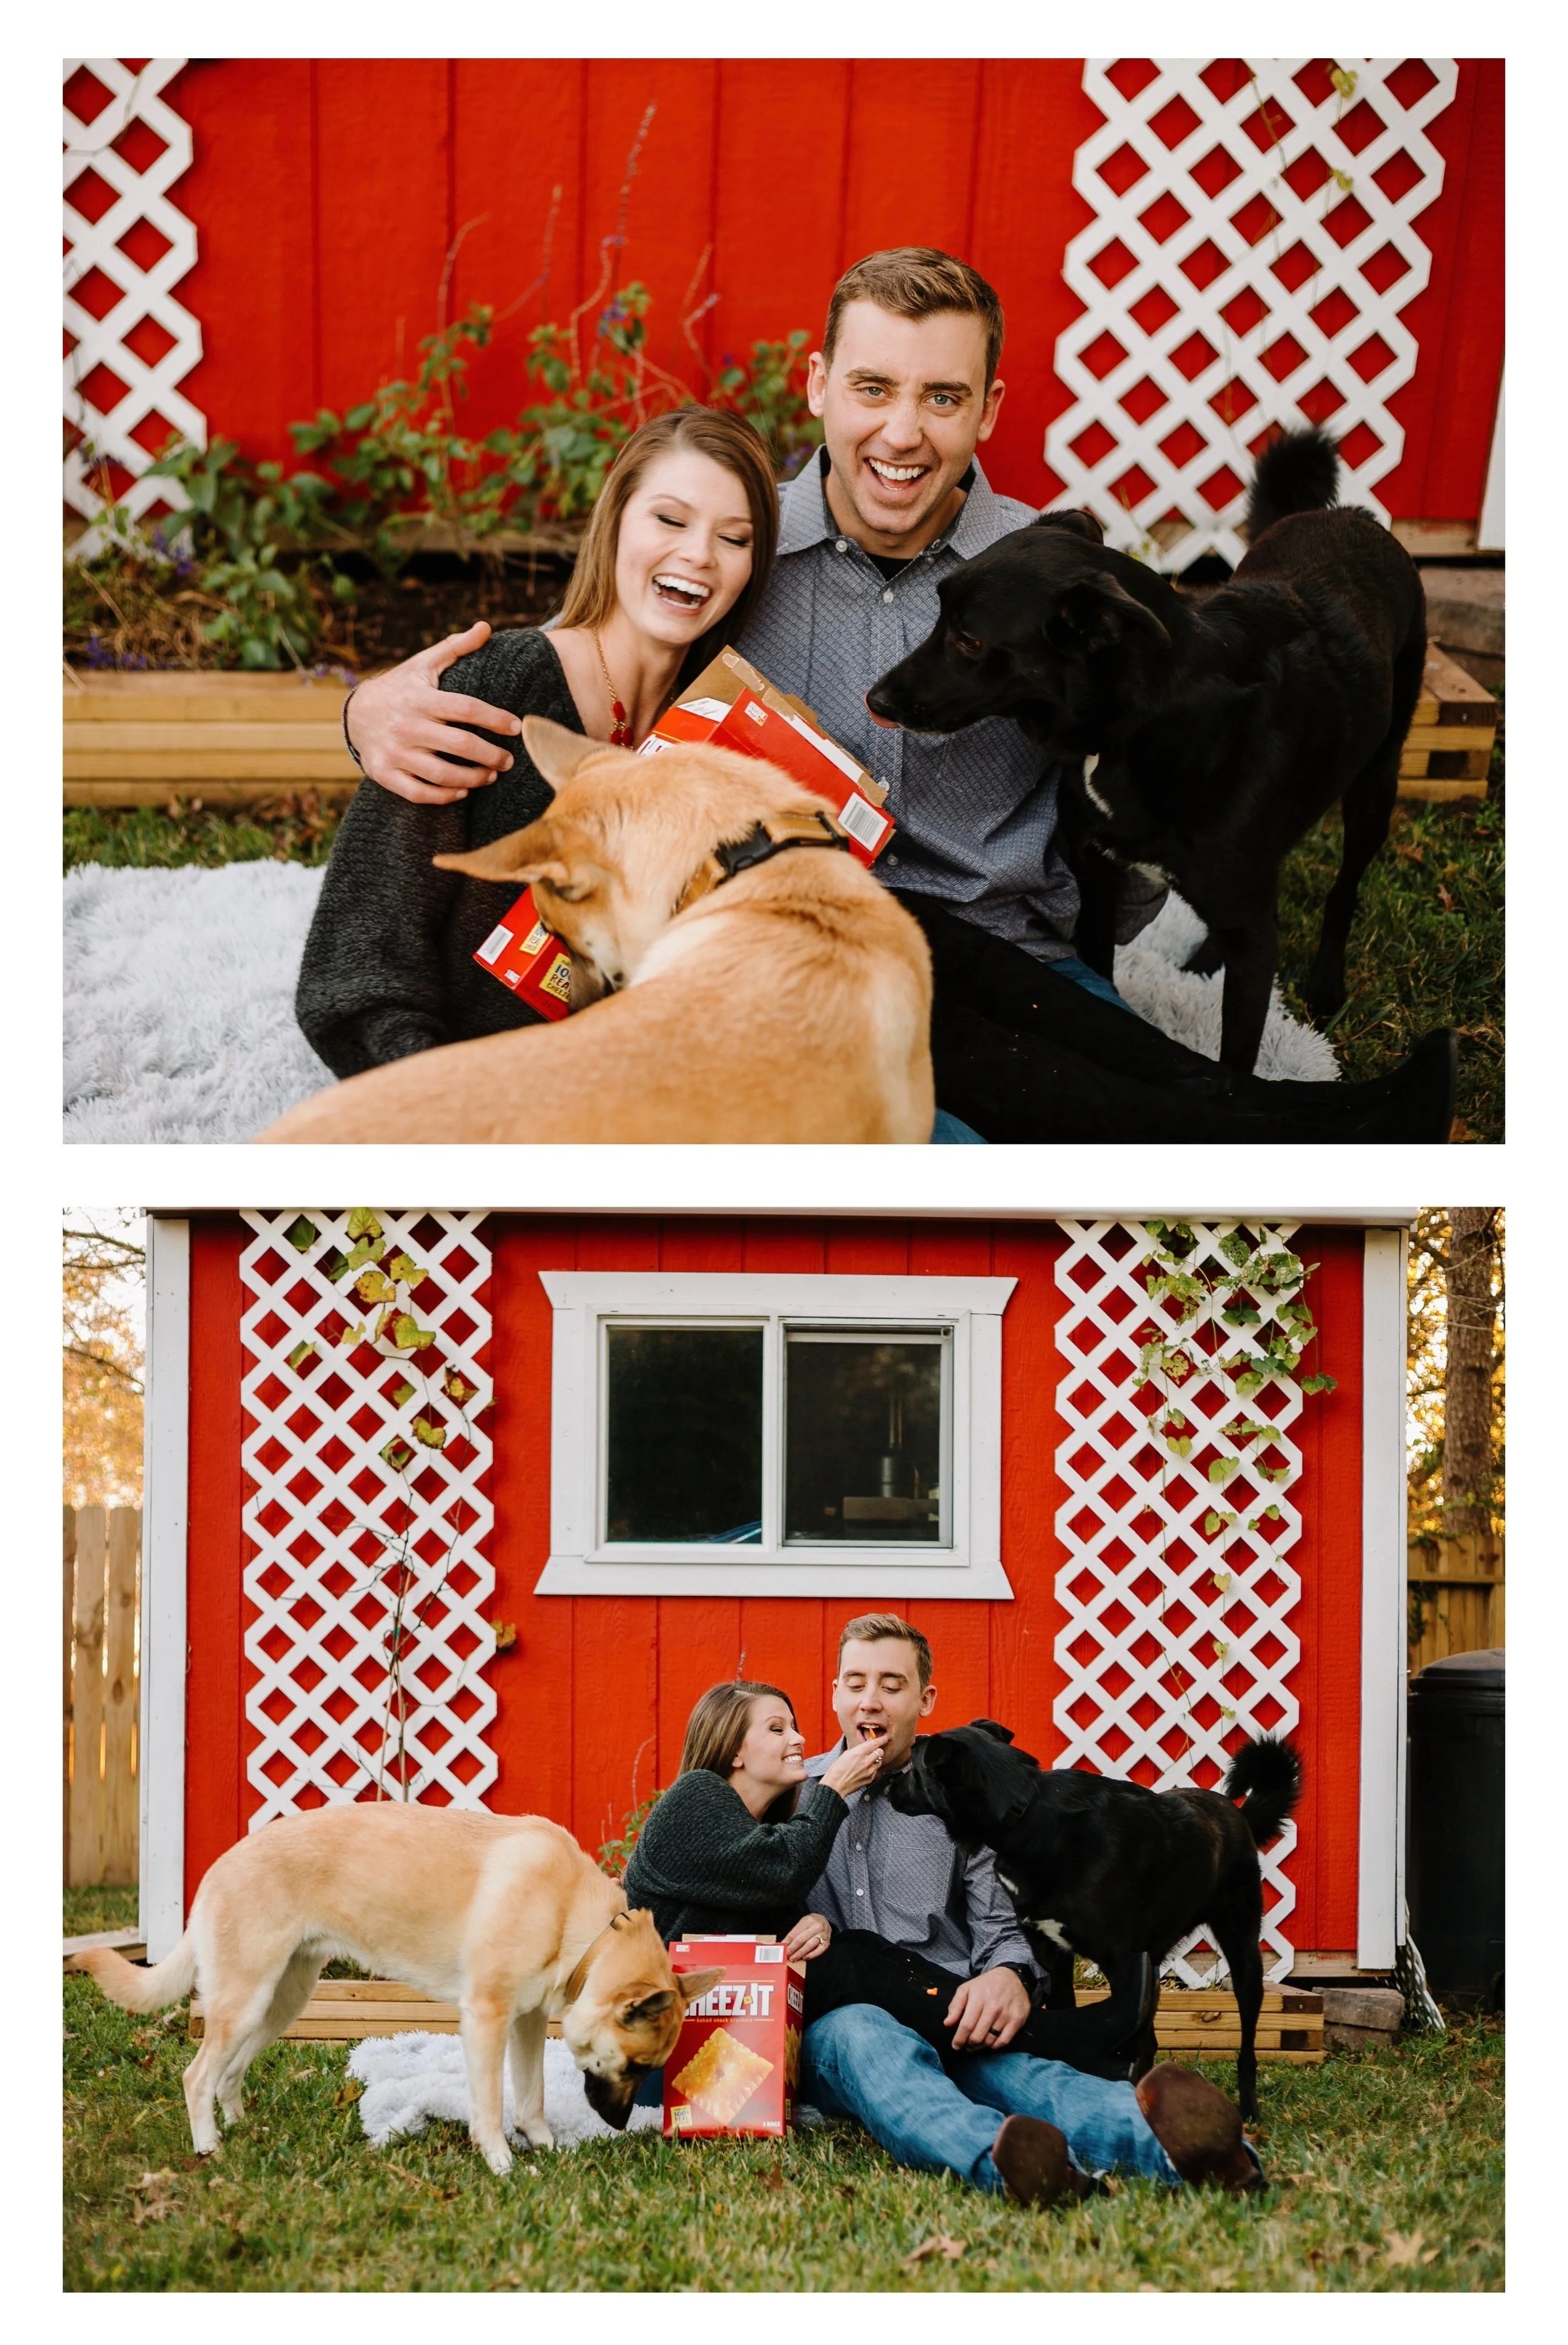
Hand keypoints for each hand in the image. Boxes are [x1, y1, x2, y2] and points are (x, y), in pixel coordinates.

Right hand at [346, 622, 523, 804]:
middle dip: (491, 755)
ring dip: (473, 779)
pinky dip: (443, 795)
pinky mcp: (384, 774)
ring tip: (491, 776)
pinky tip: (463, 791)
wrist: (356, 713)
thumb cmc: (400, 688)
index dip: (494, 718)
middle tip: (508, 760)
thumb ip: (455, 647)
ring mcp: (395, 752)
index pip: (465, 708)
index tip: (516, 727)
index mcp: (420, 698)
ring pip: (441, 773)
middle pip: (459, 744)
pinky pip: (419, 792)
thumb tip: (486, 627)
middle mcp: (407, 726)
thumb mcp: (423, 664)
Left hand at [782, 1913, 831, 1961]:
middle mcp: (816, 1927)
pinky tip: (805, 1958)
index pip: (795, 1933)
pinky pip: (819, 1950)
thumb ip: (794, 1933)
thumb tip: (784, 1944)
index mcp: (808, 1920)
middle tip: (786, 1955)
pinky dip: (812, 1955)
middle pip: (802, 1939)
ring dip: (800, 1953)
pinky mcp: (827, 1942)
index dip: (787, 1941)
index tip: (782, 1948)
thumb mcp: (802, 1923)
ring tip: (793, 1958)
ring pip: (810, 1945)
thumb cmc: (811, 1923)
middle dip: (792, 1948)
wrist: (824, 1920)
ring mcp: (823, 1935)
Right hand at [821, 1737, 885, 1796]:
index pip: (875, 1743)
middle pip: (880, 1752)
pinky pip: (876, 1771)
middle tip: (873, 1751)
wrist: (835, 1785)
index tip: (886, 1737)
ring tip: (868, 1761)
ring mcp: (869, 1771)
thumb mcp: (846, 1754)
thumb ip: (859, 1748)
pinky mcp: (870, 1779)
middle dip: (877, 1750)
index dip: (882, 1739)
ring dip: (876, 1759)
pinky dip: (873, 1768)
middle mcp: (866, 1761)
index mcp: (858, 1753)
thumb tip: (868, 1742)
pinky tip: (865, 1769)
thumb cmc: (837, 1769)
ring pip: (880, 1761)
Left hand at [944, 1965, 1030, 2050]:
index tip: (955, 2045)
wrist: (1011, 1976)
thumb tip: (947, 2023)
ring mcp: (1007, 2014)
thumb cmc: (985, 1985)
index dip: (959, 2039)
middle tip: (966, 2045)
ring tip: (976, 2044)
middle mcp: (994, 2007)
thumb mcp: (966, 1988)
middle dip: (969, 2044)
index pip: (967, 2025)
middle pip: (978, 2036)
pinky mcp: (1017, 2020)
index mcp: (979, 1998)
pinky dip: (995, 2045)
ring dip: (981, 2046)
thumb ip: (955, 2005)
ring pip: (990, 2040)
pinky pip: (1004, 2041)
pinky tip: (990, 2042)